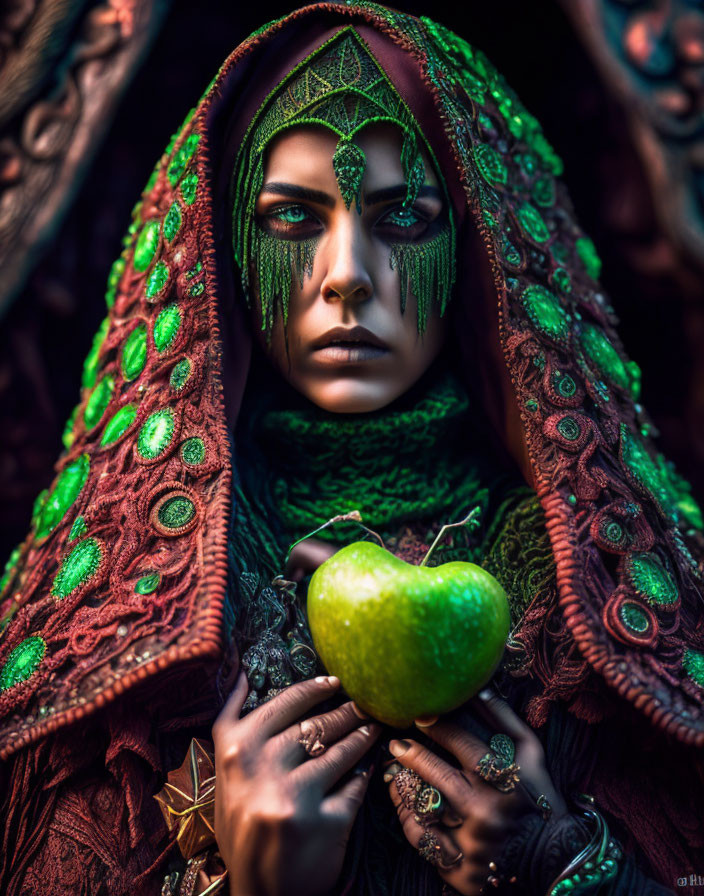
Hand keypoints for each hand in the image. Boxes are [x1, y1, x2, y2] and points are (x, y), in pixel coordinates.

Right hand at [212, 670, 380, 895]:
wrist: (257, 893)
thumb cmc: (240, 825)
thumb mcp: (224, 773)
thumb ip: (234, 722)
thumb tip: (243, 672)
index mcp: (236, 750)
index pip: (286, 703)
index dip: (315, 688)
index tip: (335, 682)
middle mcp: (263, 769)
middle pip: (317, 725)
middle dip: (347, 711)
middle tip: (364, 704)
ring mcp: (296, 797)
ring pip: (340, 751)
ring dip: (362, 736)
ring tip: (372, 728)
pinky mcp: (325, 824)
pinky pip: (355, 787)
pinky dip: (365, 774)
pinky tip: (370, 766)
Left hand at [385, 687, 566, 894]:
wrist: (553, 856)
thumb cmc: (538, 795)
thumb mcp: (531, 754)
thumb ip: (505, 720)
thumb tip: (477, 690)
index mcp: (504, 780)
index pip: (462, 744)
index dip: (438, 727)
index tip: (422, 717)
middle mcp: (486, 811)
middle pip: (437, 776)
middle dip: (411, 755)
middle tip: (397, 743)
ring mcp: (472, 842)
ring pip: (423, 809)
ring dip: (403, 787)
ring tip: (394, 773)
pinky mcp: (460, 868)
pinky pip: (422, 840)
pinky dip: (409, 820)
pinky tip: (404, 805)